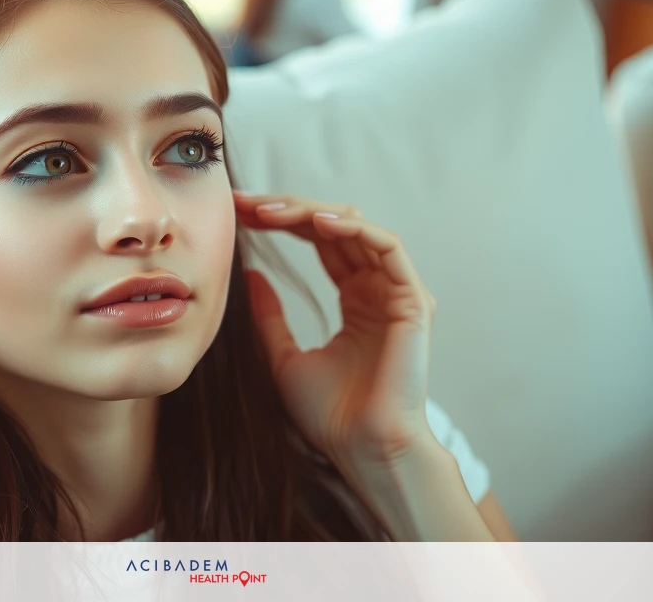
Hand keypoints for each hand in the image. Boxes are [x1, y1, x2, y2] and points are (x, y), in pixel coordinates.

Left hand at [233, 190, 437, 472]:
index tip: (239, 214)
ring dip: (313, 213)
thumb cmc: (330, 416)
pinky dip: (353, 228)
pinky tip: (316, 222)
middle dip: (289, 209)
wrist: (361, 450)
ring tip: (269, 211)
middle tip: (246, 204)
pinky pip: (387, 247)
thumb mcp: (283, 357)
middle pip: (336, 227)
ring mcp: (397, 292)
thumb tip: (249, 274)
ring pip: (358, 228)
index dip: (281, 222)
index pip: (319, 243)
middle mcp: (378, 289)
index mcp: (355, 300)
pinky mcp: (413, 300)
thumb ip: (270, 317)